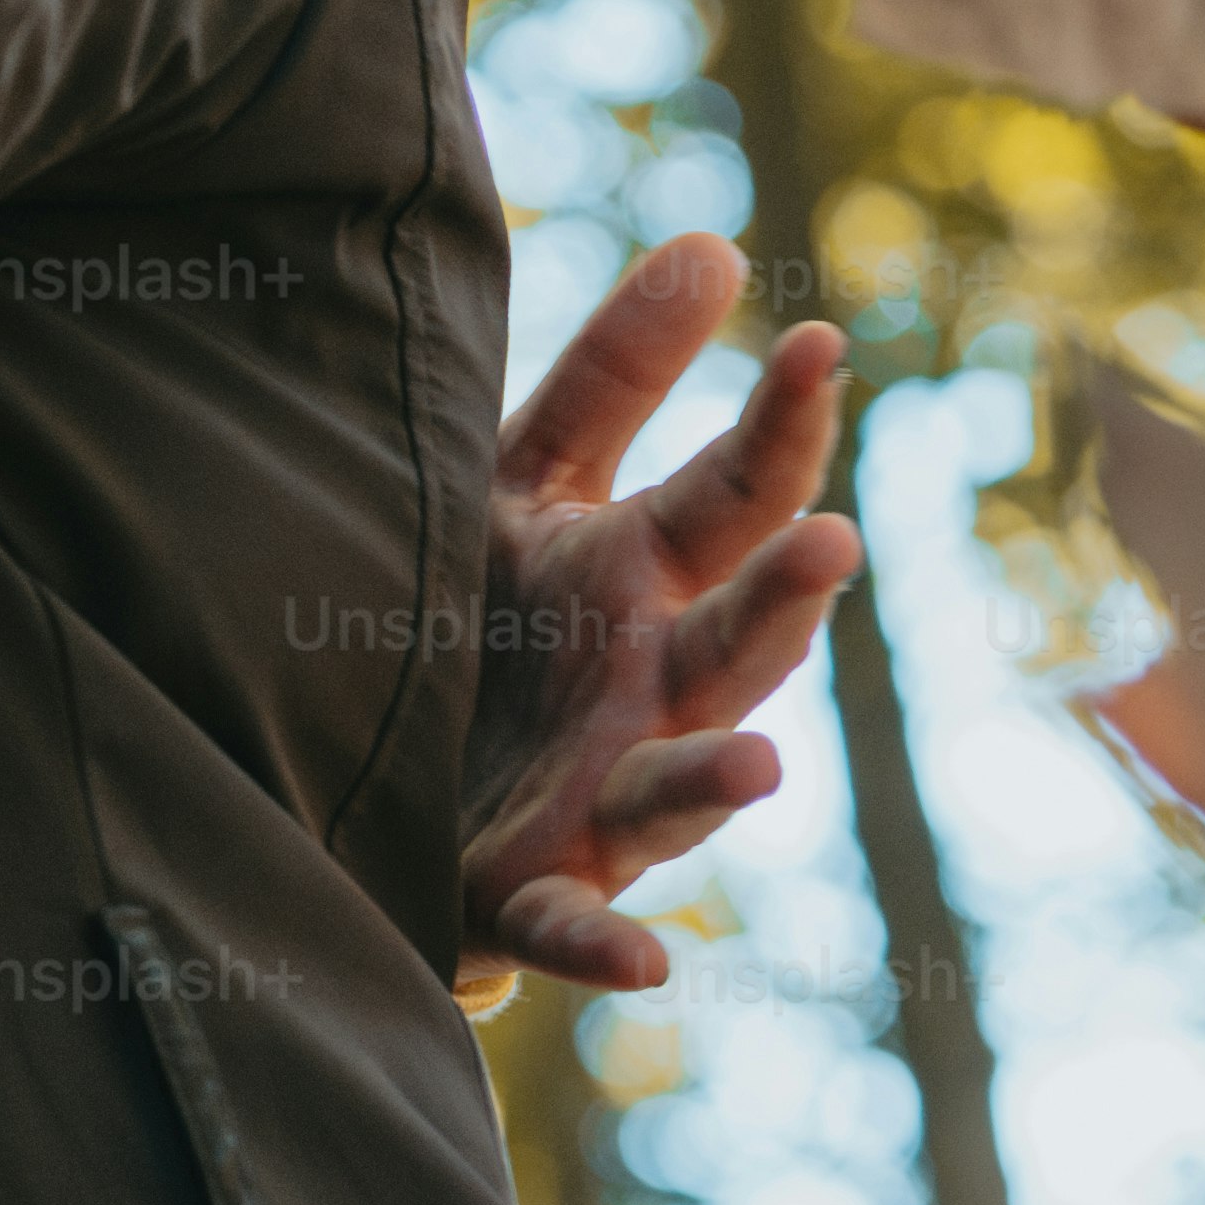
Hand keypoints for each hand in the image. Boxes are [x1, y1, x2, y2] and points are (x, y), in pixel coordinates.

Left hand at [456, 233, 861, 998]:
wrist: (373, 771)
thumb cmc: (476, 617)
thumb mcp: (528, 482)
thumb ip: (616, 375)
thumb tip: (717, 241)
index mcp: (641, 579)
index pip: (734, 494)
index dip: (779, 421)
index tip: (817, 338)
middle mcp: (645, 691)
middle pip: (733, 643)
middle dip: (785, 602)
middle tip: (830, 539)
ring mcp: (599, 796)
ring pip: (677, 788)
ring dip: (719, 784)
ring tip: (763, 769)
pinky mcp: (525, 890)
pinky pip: (574, 925)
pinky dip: (608, 947)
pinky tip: (646, 964)